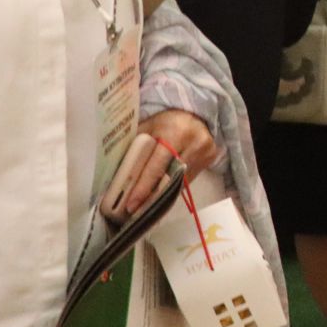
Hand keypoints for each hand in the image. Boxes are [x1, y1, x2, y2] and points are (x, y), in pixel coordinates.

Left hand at [101, 110, 216, 220]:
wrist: (194, 115)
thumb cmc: (165, 122)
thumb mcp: (148, 127)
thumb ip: (135, 145)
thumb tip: (116, 171)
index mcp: (175, 132)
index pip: (157, 164)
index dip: (144, 185)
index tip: (132, 203)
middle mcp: (193, 143)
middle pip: (170, 177)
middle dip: (151, 196)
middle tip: (135, 211)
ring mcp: (204, 152)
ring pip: (180, 182)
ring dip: (162, 196)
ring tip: (145, 208)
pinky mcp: (210, 160)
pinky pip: (189, 181)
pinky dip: (173, 190)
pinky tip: (161, 198)